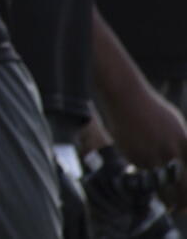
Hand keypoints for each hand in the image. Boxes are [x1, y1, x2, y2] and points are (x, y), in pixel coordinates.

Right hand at [106, 84, 186, 210]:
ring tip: (165, 201)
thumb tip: (183, 164)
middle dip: (182, 200)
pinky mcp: (133, 155)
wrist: (125, 97)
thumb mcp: (174, 125)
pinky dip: (145, 179)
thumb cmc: (151, 109)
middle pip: (181, 184)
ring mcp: (152, 152)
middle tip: (180, 208)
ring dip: (164, 196)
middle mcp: (171, 149)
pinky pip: (143, 174)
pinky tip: (144, 177)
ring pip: (161, 184)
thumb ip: (181, 144)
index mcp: (185, 141)